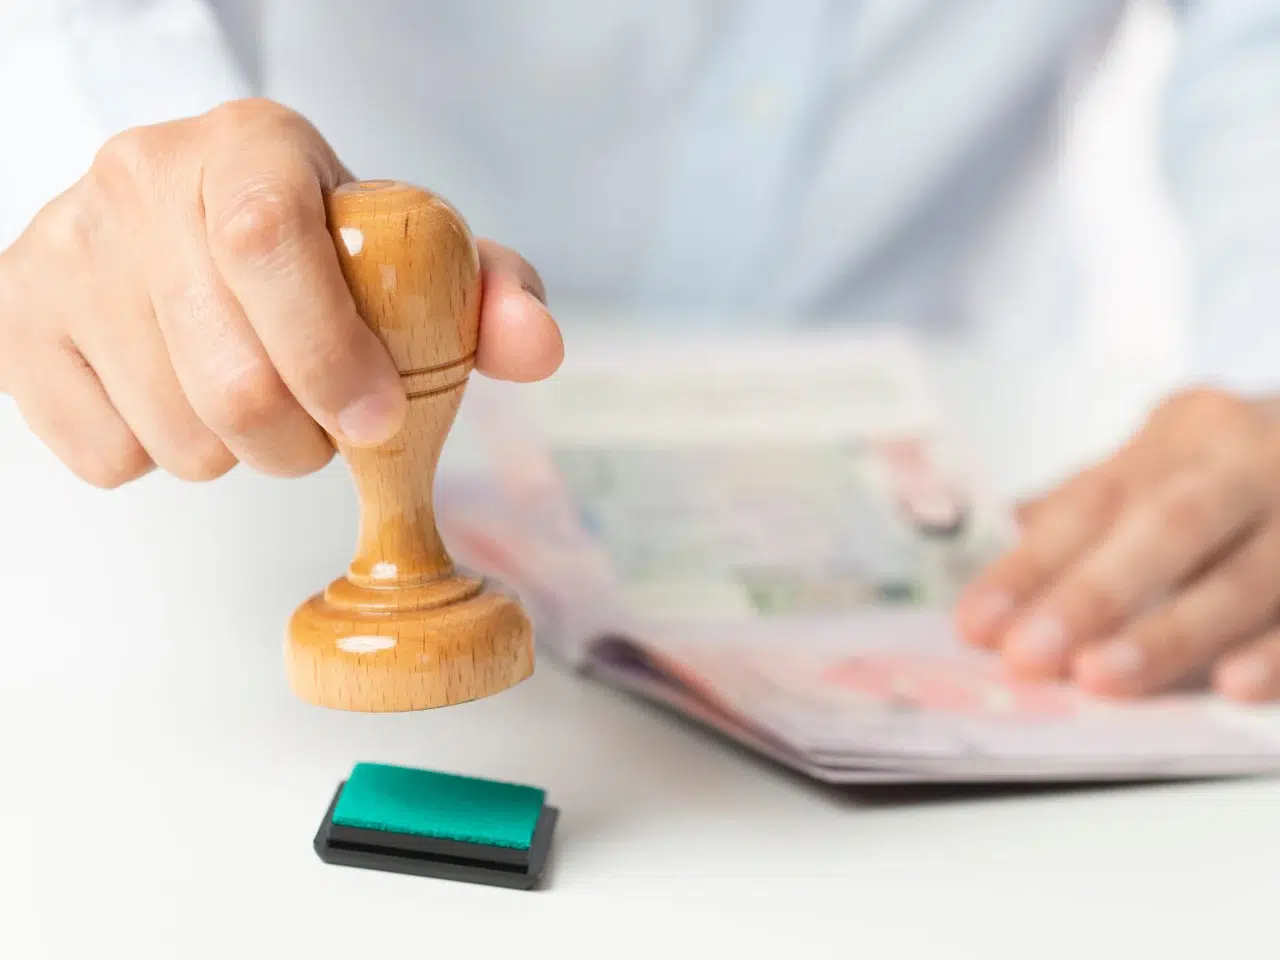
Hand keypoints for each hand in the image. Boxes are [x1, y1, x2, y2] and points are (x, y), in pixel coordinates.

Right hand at [0, 98, 561, 486]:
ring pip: (175, 434)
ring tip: (253, 400)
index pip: (271, 245)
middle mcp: (139, 180)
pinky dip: (162, 459)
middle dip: (304, 442)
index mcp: (250, 145)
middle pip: (229, 376)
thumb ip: (484, 293)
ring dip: (241, 455)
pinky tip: (179, 399)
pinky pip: (108, 457)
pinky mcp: (16, 321)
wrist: (183, 217)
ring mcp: (64, 252)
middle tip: (326, 429)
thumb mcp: (407, 250)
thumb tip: (539, 348)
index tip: (379, 421)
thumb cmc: (316, 245)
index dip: (332, 353)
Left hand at [955, 387, 1279, 702]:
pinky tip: (1236, 687)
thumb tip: (996, 559)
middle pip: (1167, 525)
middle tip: (1030, 656)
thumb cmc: (1245, 475)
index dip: (1030, 565)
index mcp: (1185, 432)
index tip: (976, 624)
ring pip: (1249, 572)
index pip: (1093, 500)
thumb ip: (1088, 513)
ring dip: (1174, 632)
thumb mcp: (1170, 468)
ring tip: (1106, 680)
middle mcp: (1254, 457)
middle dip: (1094, 594)